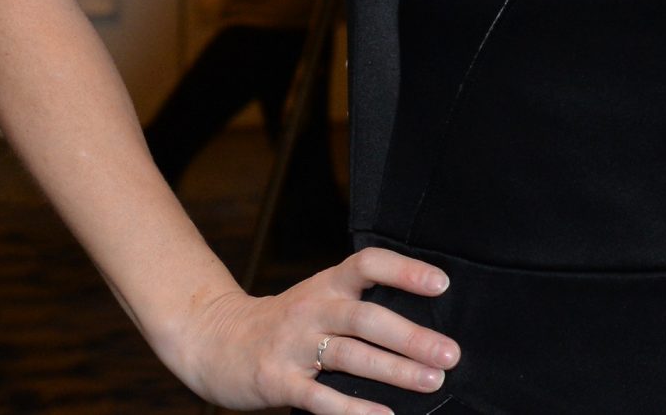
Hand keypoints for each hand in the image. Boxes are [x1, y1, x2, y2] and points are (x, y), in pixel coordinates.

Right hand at [173, 247, 458, 412]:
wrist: (215, 341)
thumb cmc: (284, 323)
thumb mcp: (318, 300)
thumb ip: (358, 306)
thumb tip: (423, 326)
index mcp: (327, 285)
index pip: (368, 264)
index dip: (406, 271)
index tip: (441, 285)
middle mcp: (312, 309)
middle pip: (367, 318)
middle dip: (412, 337)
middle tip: (450, 354)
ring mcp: (293, 345)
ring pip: (350, 356)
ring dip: (395, 370)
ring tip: (431, 382)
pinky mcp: (277, 381)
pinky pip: (320, 397)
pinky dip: (353, 408)